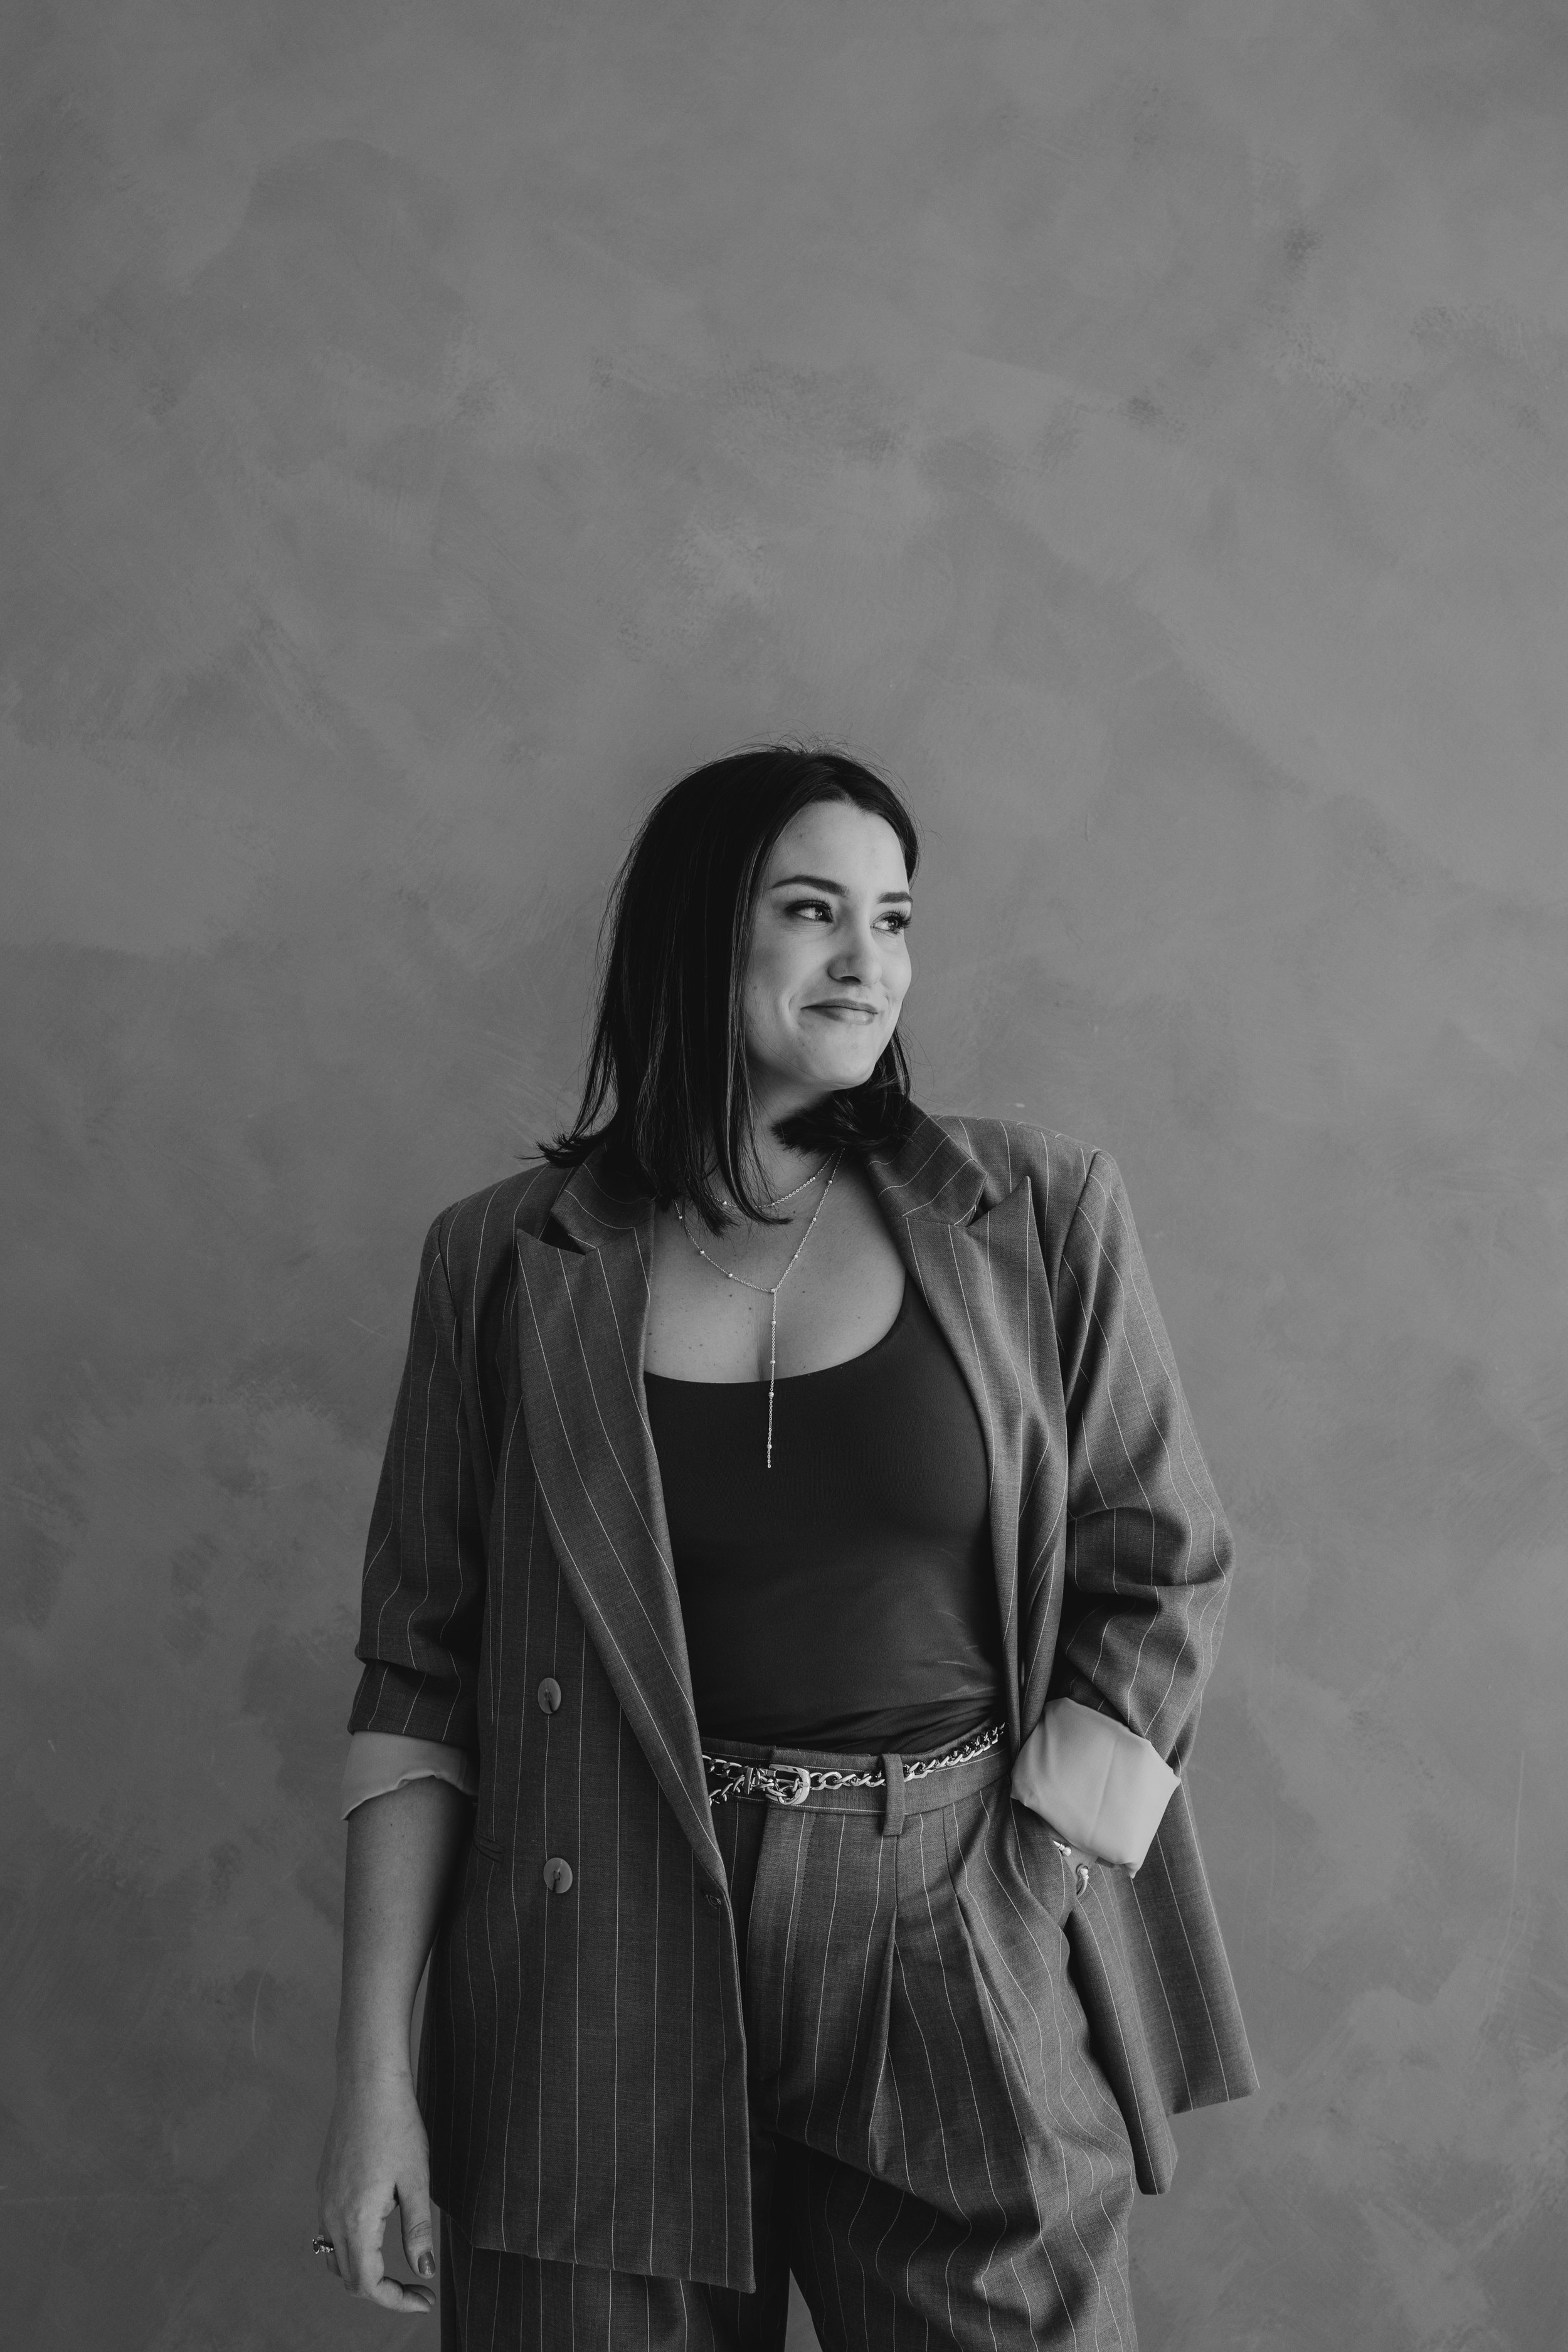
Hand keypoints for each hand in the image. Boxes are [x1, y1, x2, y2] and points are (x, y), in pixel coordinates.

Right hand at [315, 2068, 436, 2310]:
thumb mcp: (416, 2180)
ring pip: (336, 2258)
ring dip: (364, 2272)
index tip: (424, 2300)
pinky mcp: (324, 2186)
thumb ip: (418, 2230)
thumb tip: (424, 2271)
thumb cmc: (398, 2126)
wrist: (367, 2083)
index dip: (396, 2301)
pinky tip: (376, 2231)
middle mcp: (332, 2215)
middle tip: (417, 2288)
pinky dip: (351, 2248)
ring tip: (397, 2268)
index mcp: (356, 2218)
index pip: (368, 2284)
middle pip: (349, 2278)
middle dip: (383, 2291)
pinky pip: (329, 2233)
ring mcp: (324, 2201)